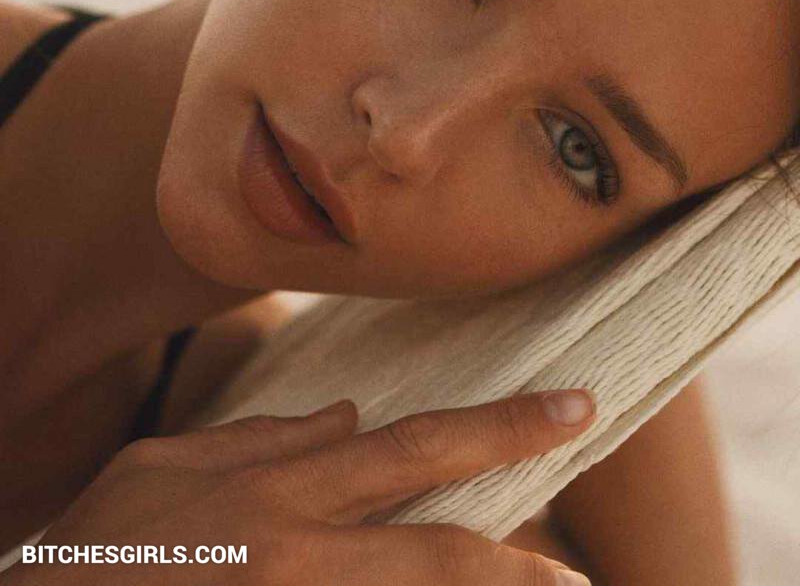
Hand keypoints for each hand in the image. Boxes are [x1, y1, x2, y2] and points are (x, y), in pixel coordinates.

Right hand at [4, 391, 594, 584]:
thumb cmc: (97, 549)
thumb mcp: (167, 466)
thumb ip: (265, 438)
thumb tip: (348, 414)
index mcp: (278, 493)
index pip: (414, 447)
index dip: (502, 427)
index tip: (573, 409)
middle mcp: (297, 558)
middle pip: (438, 552)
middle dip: (522, 559)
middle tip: (584, 575)